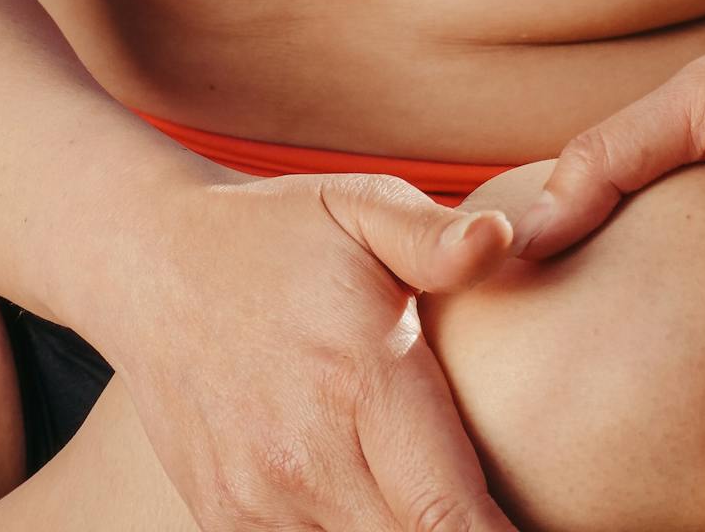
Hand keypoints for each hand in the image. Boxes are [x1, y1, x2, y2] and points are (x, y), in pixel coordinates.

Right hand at [110, 162, 523, 529]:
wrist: (151, 265)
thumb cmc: (278, 232)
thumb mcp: (358, 205)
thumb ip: (434, 236)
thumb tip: (502, 239)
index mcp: (359, 381)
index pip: (449, 518)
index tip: (552, 526)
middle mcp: (307, 459)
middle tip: (490, 501)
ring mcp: (258, 503)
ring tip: (431, 495)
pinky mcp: (226, 523)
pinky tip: (369, 497)